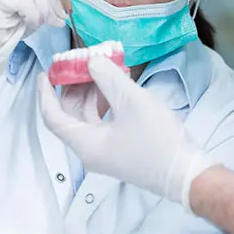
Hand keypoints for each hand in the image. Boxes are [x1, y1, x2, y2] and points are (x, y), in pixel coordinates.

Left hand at [37, 57, 215, 207]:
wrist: (187, 173)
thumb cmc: (157, 139)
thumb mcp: (131, 101)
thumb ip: (107, 77)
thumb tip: (91, 61)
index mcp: (85, 144)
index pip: (53, 117)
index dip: (45, 93)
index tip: (46, 72)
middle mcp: (90, 151)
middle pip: (69, 115)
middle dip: (72, 88)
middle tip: (79, 64)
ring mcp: (106, 152)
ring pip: (87, 118)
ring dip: (90, 93)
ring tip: (101, 69)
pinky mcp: (120, 150)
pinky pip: (102, 122)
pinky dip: (104, 102)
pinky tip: (116, 85)